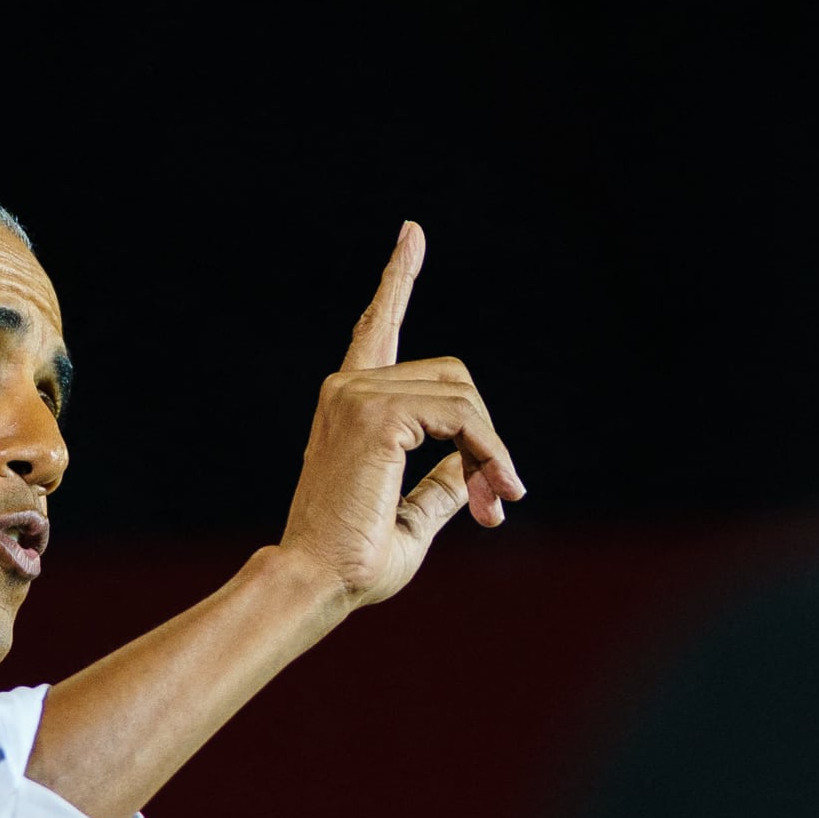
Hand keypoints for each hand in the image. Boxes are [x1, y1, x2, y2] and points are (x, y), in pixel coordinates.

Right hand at [275, 222, 526, 609]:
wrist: (316, 584)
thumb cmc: (354, 563)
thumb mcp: (411, 519)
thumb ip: (440, 486)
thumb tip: (473, 467)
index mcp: (350, 406)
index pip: (376, 329)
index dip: (397, 280)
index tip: (412, 233)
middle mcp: (348, 388)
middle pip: (454, 378)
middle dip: (487, 436)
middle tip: (502, 497)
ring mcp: (358, 395)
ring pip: (464, 397)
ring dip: (494, 453)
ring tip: (499, 503)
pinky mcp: (376, 414)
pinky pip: (462, 417)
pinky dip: (489, 453)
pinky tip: (494, 492)